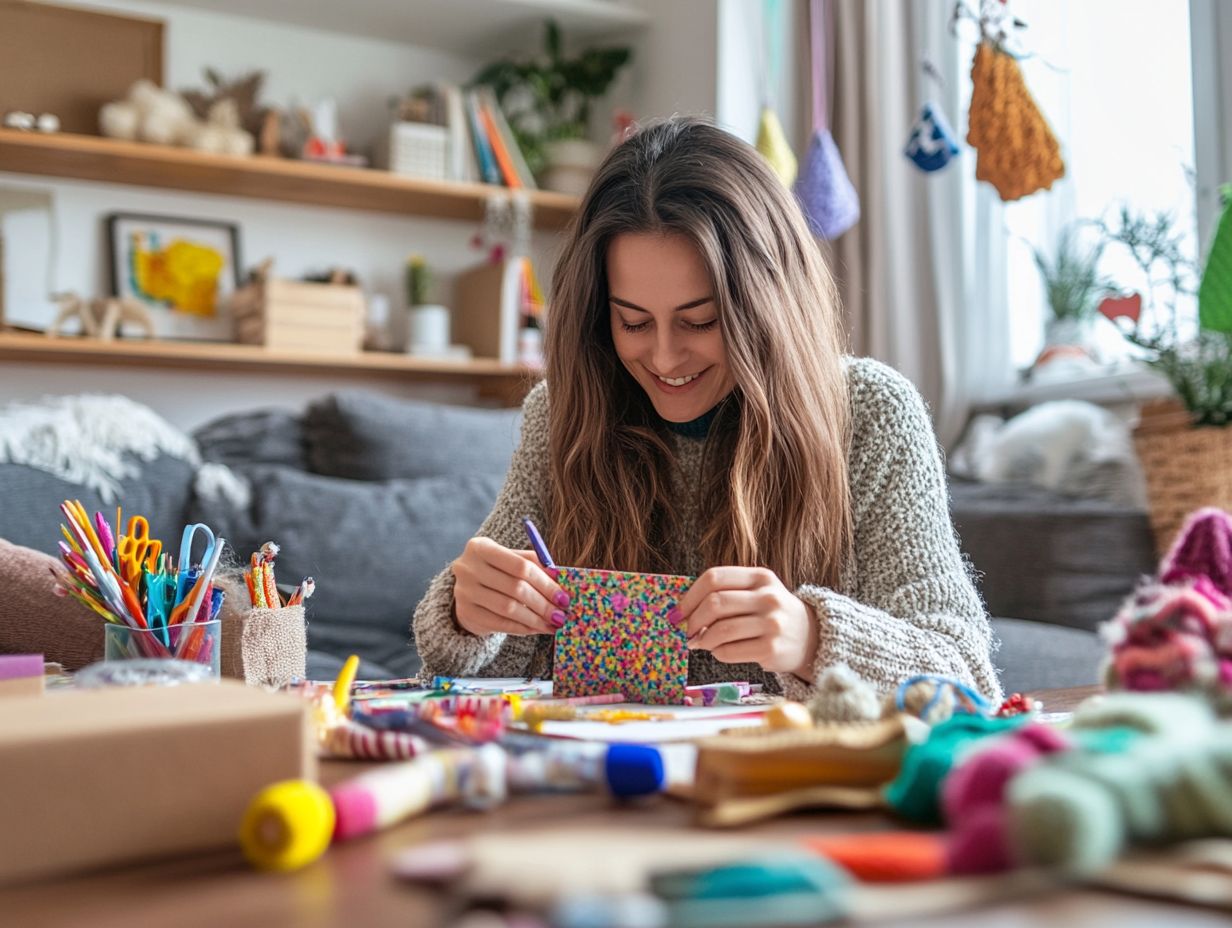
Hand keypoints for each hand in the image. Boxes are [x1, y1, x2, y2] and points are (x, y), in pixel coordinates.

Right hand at [451, 537, 569, 636]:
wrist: (467, 588)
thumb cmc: (497, 570)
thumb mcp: (511, 559)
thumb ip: (534, 564)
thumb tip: (561, 579)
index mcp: (481, 547)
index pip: (520, 566)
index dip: (545, 583)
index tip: (563, 597)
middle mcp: (468, 568)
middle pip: (515, 588)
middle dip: (543, 604)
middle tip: (561, 614)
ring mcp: (464, 591)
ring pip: (508, 608)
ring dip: (535, 619)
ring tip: (552, 624)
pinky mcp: (465, 612)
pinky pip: (500, 623)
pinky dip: (521, 628)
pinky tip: (536, 629)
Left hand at [675, 567, 819, 679]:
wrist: (809, 637)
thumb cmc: (772, 613)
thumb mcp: (757, 592)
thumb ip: (726, 594)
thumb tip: (684, 612)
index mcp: (760, 577)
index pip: (715, 578)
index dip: (690, 596)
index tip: (678, 611)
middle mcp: (768, 597)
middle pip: (715, 603)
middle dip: (693, 620)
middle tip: (686, 631)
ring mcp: (772, 623)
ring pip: (720, 630)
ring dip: (703, 639)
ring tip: (700, 643)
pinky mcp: (771, 648)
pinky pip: (729, 651)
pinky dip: (717, 652)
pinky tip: (720, 650)